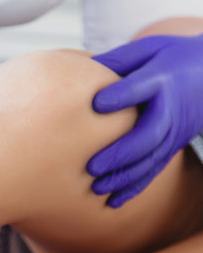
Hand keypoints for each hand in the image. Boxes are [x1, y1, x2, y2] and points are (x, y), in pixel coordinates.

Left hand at [87, 34, 202, 207]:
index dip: (123, 95)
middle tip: (92, 167)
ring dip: (125, 177)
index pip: (143, 86)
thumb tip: (78, 70)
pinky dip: (134, 187)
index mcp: (162, 77)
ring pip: (151, 159)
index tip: (97, 103)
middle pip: (149, 134)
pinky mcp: (172, 146)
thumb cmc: (169, 58)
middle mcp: (170, 109)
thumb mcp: (148, 49)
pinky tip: (112, 202)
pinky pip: (154, 169)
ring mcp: (174, 131)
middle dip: (121, 153)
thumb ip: (117, 60)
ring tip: (96, 188)